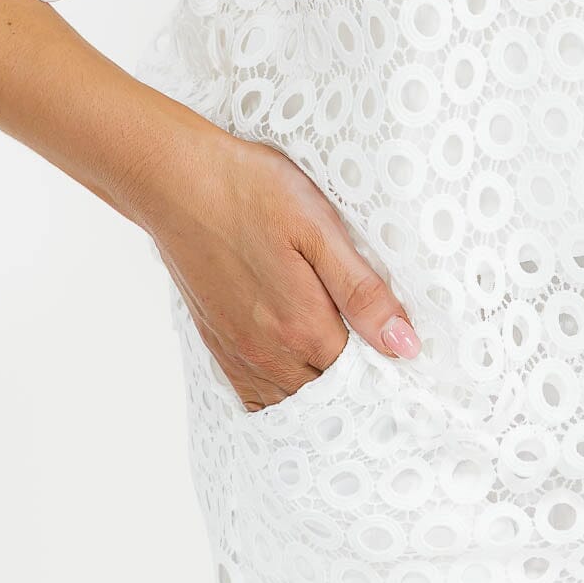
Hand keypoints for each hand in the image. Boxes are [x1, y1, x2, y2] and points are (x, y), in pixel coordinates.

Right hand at [121, 112, 420, 411]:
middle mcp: (269, 353)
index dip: (388, 369)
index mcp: (303, 326)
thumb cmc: (250, 191)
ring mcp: (239, 352)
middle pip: (328, 395)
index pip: (362, 377)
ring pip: (290, 402)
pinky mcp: (217, 341)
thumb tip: (405, 346)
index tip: (408, 359)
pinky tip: (296, 377)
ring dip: (320, 394)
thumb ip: (361, 291)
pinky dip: (280, 398)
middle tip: (383, 363)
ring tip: (346, 371)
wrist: (175, 180)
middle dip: (358, 386)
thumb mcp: (318, 227)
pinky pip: (253, 396)